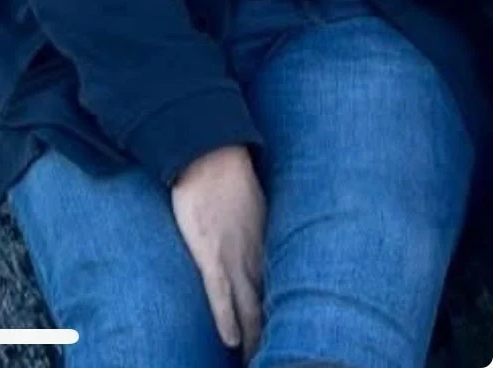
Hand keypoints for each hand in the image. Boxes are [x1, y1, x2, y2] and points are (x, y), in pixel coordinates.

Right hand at [170, 144, 265, 362]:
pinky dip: (226, 318)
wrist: (210, 152)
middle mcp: (254, 257)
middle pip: (267, 309)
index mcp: (265, 246)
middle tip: (275, 359)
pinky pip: (219, 293)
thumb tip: (262, 242)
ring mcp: (232, 256)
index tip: (290, 341)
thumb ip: (257, 227)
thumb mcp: (252, 205)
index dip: (284, 320)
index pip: (279, 294)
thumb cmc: (228, 176)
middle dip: (272, 338)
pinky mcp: (209, 253)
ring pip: (249, 308)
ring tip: (258, 363)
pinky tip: (231, 340)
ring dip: (255, 339)